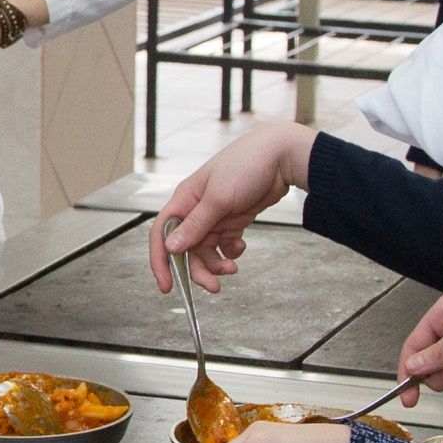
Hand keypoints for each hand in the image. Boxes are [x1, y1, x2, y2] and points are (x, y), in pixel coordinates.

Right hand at [145, 121, 314, 294]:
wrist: (281, 155)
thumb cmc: (246, 164)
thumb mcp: (219, 197)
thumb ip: (195, 224)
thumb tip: (171, 246)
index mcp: (185, 199)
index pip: (162, 233)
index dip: (160, 261)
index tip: (166, 285)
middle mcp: (196, 209)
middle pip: (187, 248)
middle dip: (197, 269)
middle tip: (212, 287)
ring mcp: (215, 215)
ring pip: (206, 250)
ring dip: (216, 263)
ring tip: (232, 267)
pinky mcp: (233, 219)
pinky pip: (225, 244)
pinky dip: (231, 252)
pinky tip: (240, 248)